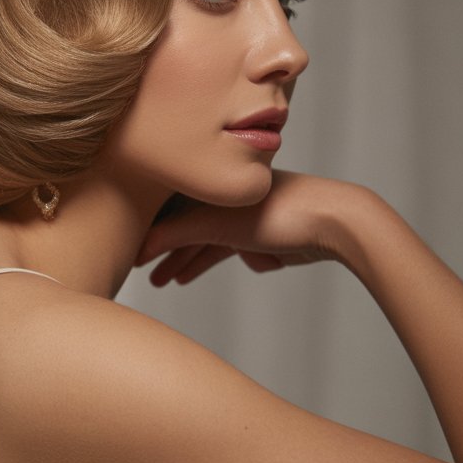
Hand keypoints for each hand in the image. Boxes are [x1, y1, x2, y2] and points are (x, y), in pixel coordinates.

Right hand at [135, 171, 354, 285]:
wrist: (336, 222)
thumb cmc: (282, 212)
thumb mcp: (220, 223)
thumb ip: (178, 233)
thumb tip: (143, 246)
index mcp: (214, 182)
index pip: (169, 205)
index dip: (146, 227)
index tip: (126, 248)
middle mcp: (226, 194)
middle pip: (185, 223)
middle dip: (163, 248)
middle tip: (138, 269)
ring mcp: (243, 213)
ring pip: (204, 239)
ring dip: (184, 260)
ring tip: (163, 280)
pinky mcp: (260, 232)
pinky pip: (225, 248)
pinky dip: (208, 261)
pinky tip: (191, 276)